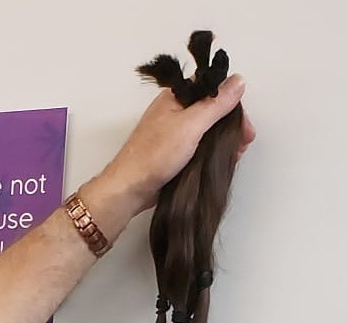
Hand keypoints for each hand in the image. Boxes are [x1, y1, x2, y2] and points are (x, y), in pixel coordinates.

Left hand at [102, 75, 255, 217]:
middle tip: (243, 140)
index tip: (243, 120)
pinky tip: (221, 160)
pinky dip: (212, 152)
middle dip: (231, 124)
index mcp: (176, 97)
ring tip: (235, 153)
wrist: (130, 189)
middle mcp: (175, 112)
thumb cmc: (150, 157)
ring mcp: (174, 133)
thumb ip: (216, 103)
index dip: (231, 102)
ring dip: (224, 140)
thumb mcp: (191, 125)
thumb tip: (237, 82)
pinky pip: (199, 146)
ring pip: (207, 130)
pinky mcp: (174, 152)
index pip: (212, 88)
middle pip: (212, 110)